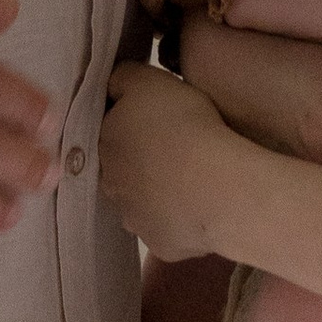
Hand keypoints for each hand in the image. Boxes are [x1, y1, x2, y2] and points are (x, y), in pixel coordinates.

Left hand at [99, 61, 242, 259]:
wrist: (218, 185)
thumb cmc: (183, 125)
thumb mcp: (149, 81)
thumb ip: (122, 77)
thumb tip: (110, 85)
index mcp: (103, 143)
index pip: (107, 130)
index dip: (130, 123)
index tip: (155, 120)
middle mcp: (110, 185)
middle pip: (121, 168)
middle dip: (139, 160)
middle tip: (173, 149)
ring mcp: (134, 220)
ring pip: (140, 202)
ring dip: (157, 192)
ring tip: (189, 179)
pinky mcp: (160, 244)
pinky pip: (166, 227)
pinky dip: (178, 218)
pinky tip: (198, 205)